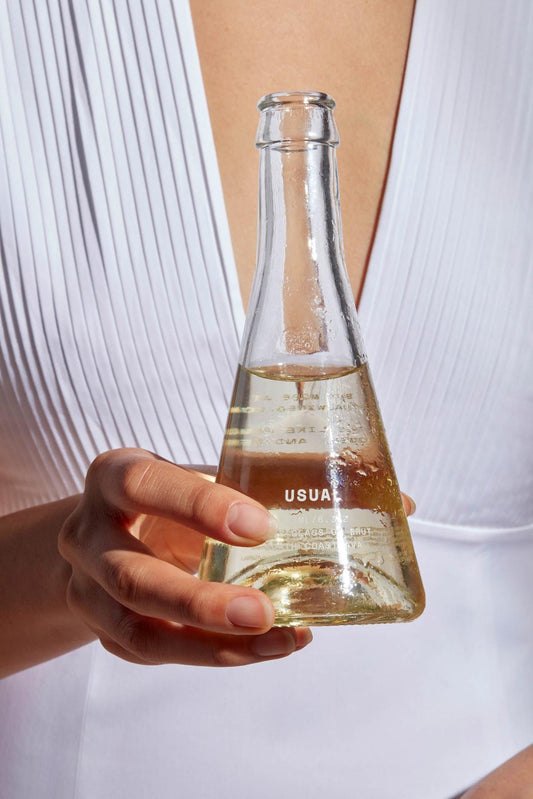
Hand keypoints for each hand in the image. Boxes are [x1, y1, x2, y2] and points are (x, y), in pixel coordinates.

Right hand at [58, 448, 311, 667]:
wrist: (109, 532)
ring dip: (212, 645)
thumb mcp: (190, 475)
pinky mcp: (104, 631)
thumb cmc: (167, 496)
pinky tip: (268, 647)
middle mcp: (87, 535)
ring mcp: (88, 590)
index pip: (144, 485)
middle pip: (132, 577)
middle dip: (200, 603)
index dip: (199, 506)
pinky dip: (215, 654)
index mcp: (112, 478)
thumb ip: (239, 483)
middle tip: (263, 612)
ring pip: (139, 631)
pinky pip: (155, 653)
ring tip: (278, 640)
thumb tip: (327, 488)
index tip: (260, 526)